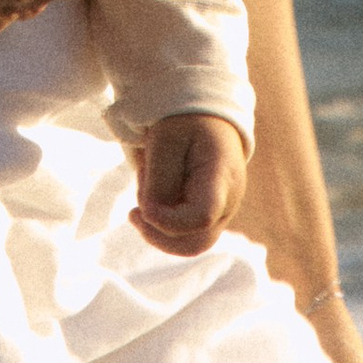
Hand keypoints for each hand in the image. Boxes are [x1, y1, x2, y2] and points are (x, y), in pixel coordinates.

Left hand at [130, 111, 248, 256]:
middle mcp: (228, 202)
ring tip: (145, 191)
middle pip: (195, 243)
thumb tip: (151, 216)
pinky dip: (160, 222)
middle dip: (157, 231)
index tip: (141, 209)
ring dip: (156, 226)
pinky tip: (150, 197)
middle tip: (134, 211)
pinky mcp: (208, 218)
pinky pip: (183, 235)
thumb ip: (159, 182)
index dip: (167, 221)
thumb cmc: (185, 125)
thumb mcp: (164, 142)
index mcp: (221, 176)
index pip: (201, 216)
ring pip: (187, 244)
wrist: (205, 118)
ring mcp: (221, 214)